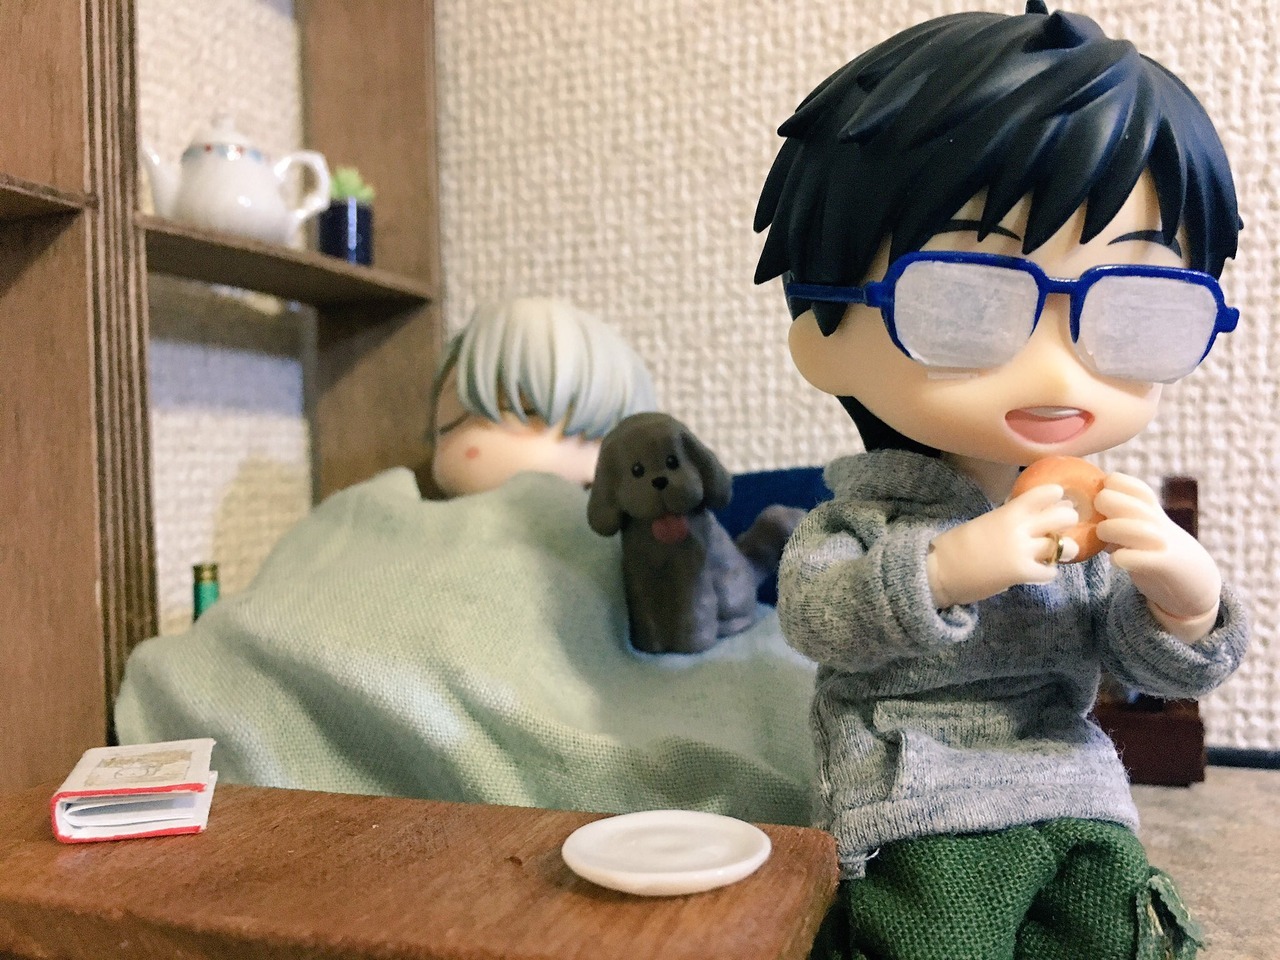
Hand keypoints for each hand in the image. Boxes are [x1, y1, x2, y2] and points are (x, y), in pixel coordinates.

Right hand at [927, 484, 1078, 607]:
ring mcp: (1022, 551)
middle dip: (1067, 521)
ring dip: (1064, 548)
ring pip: (1062, 545)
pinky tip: (1041, 570)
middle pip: (1062, 517)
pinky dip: (1048, 571)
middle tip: (1062, 526)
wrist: (941, 570)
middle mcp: (1019, 529)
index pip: (1043, 494)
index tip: (1058, 498)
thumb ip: (1009, 518)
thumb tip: (1030, 517)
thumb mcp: (985, 522)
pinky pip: (1050, 571)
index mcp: (1008, 512)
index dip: (1055, 495)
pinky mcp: (1021, 573)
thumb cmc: (957, 544)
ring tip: (1059, 551)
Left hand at [1095, 472, 1220, 640]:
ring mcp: (1163, 543)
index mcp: (1152, 510)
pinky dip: (1124, 557)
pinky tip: (1116, 560)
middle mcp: (1158, 522)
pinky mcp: (1165, 565)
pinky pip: (1142, 558)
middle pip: (1130, 503)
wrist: (1194, 581)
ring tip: (1104, 539)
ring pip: (1135, 528)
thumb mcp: (1137, 528)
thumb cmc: (1153, 551)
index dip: (1113, 485)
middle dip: (1106, 505)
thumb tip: (1077, 509)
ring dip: (1111, 529)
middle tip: (1097, 517)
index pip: (1135, 487)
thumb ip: (1114, 518)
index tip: (1100, 494)